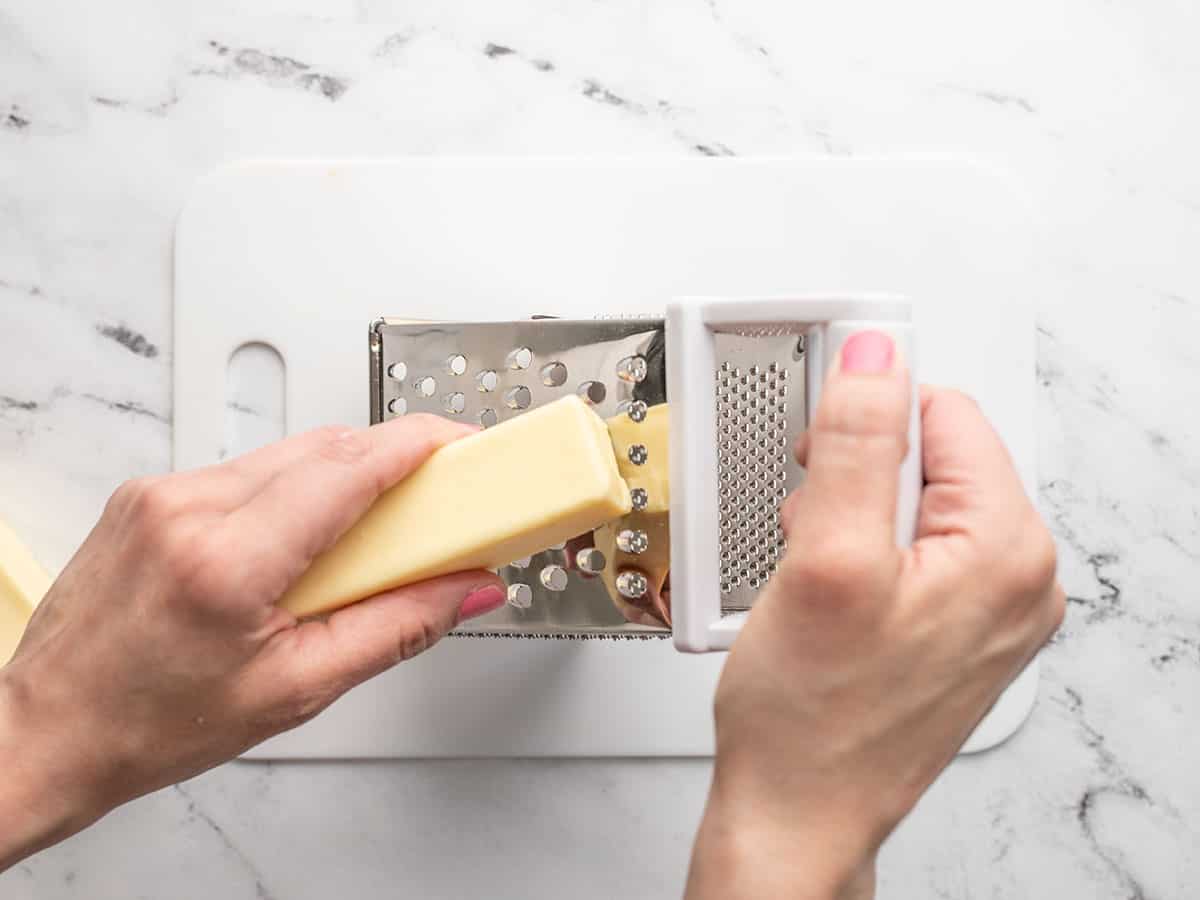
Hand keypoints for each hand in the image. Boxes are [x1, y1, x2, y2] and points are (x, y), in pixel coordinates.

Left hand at [0, 417, 505, 869]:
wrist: (50, 730)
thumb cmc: (151, 723)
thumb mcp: (296, 690)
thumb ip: (397, 629)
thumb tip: (464, 589)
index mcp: (225, 562)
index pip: (345, 470)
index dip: (414, 445)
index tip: (458, 443)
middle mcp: (185, 508)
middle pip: (323, 449)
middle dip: (388, 463)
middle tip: (429, 503)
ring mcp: (160, 493)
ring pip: (286, 455)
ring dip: (338, 479)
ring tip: (357, 542)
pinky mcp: (149, 492)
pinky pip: (246, 469)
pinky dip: (290, 491)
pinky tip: (297, 541)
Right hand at [686, 331, 1063, 898]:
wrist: (797, 812)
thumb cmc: (813, 720)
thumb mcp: (826, 559)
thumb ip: (854, 444)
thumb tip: (874, 358)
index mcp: (1009, 550)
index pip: (944, 413)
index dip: (865, 418)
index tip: (814, 448)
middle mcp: (1016, 580)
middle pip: (930, 459)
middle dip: (854, 477)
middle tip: (814, 535)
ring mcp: (987, 610)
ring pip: (912, 506)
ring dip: (850, 518)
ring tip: (815, 575)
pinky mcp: (952, 631)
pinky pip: (909, 553)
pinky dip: (860, 555)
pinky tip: (827, 597)